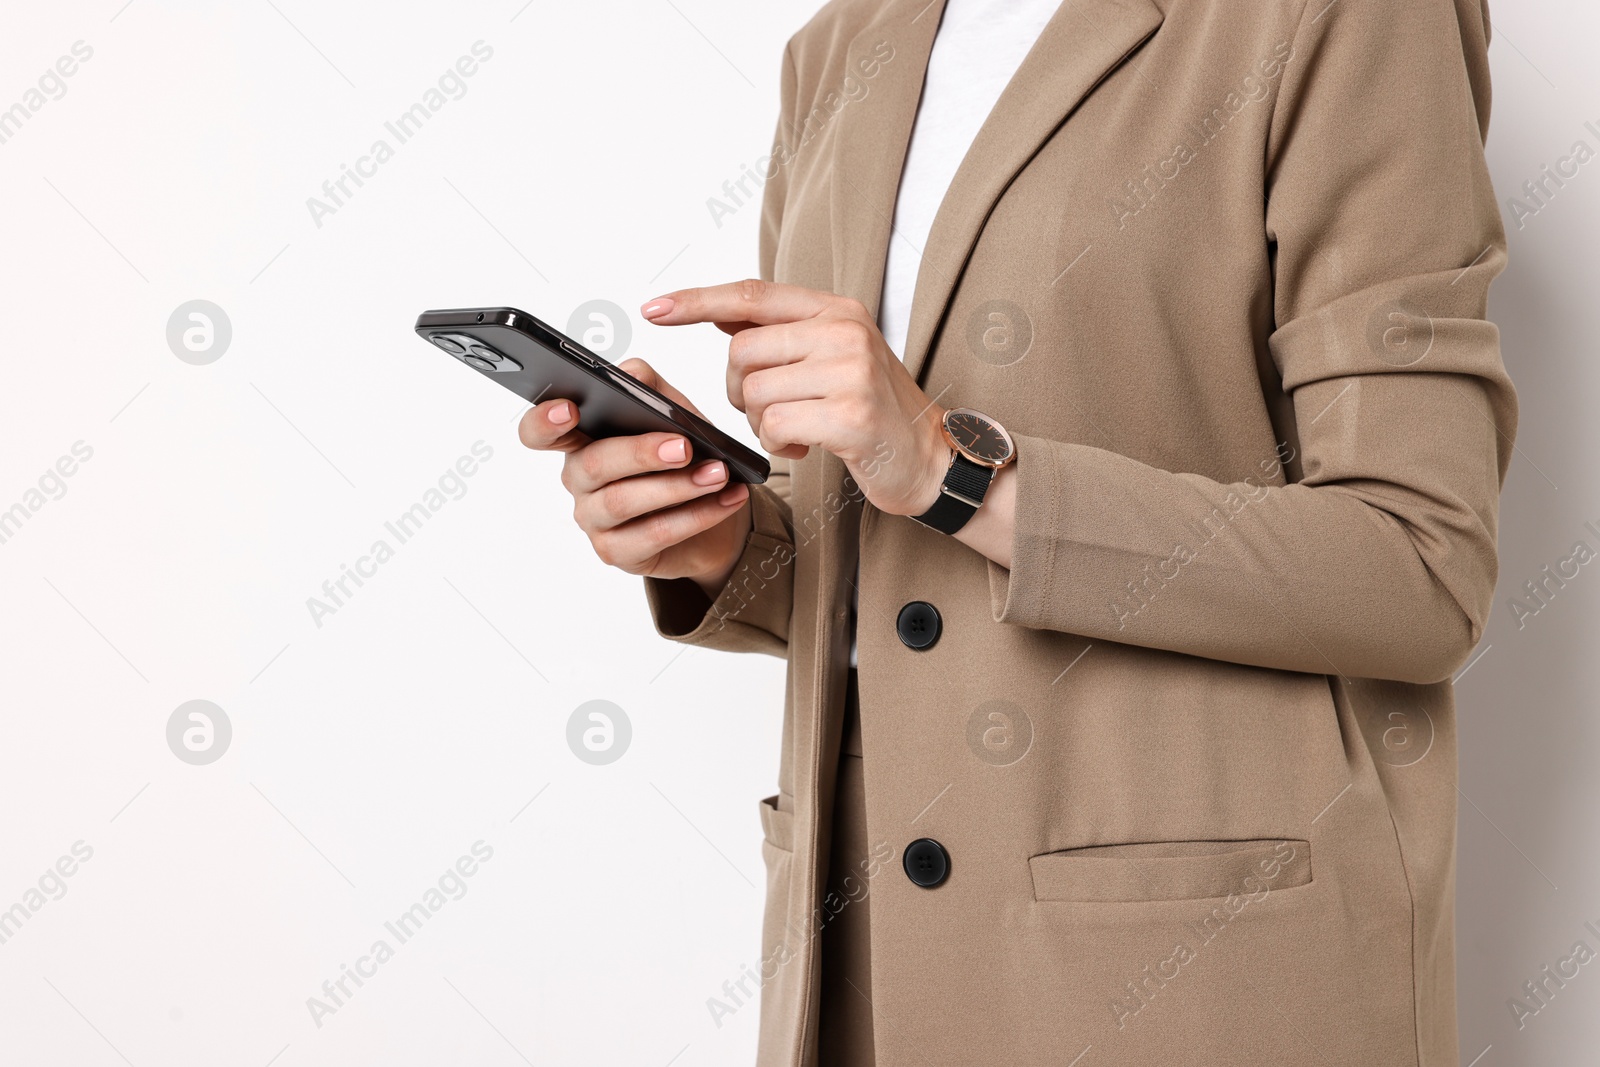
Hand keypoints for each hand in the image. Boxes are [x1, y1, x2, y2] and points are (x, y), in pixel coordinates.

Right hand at [518, 359, 750, 598]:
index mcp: (580, 439)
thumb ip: (649, 388)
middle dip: (640, 454)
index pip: (540, 431)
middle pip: (593, 465)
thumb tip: (631, 373)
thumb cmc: (684, 455)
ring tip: (717, 473)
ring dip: (677, 487)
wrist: (715, 508)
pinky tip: (726, 499)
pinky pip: (654, 534)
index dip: (544, 421)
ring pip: (623, 502)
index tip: (569, 410)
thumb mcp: (673, 412)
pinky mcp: (618, 552)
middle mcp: (578, 480)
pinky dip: (696, 515)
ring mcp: (593, 519)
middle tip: (684, 447)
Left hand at [641, 280, 949, 516]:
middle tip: (772, 411)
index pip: (752, 294)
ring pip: (754, 392)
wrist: (931, 458)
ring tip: (798, 429)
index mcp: (837, 309)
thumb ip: (783, 333)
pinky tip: (807, 446)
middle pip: (743, 351)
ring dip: (762, 422)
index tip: (653, 308)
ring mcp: (850, 370)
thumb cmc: (874, 411)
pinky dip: (780, 443)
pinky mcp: (850, 414)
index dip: (696, 300)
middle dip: (740, 391)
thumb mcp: (833, 356)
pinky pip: (775, 424)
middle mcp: (844, 330)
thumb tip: (720, 312)